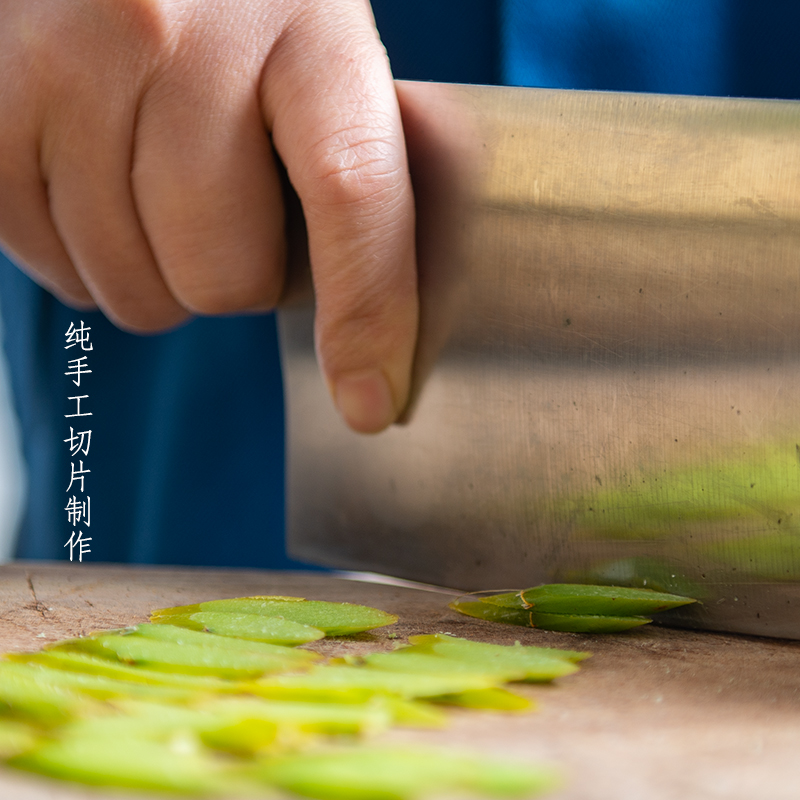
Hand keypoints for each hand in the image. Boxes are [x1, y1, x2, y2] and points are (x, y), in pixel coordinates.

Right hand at [0, 0, 416, 432]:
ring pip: (135, 293)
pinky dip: (88, 259)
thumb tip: (380, 344)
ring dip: (162, 272)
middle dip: (239, 278)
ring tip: (162, 190)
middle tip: (232, 214)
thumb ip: (358, 171)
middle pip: (223, 278)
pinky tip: (103, 188)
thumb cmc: (240, 21)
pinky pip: (55, 272)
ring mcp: (70, 65)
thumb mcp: (320, 60)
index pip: (352, 192)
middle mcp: (179, 32)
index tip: (369, 403)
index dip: (367, 317)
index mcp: (306, 22)